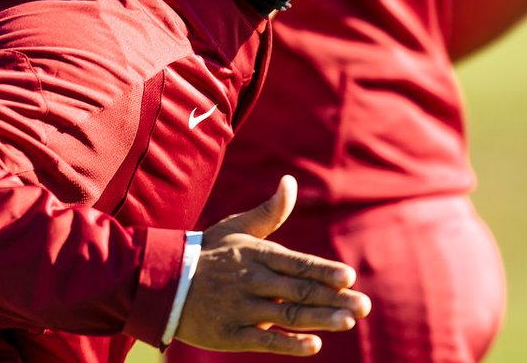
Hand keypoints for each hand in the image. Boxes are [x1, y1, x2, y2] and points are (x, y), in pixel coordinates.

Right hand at [174, 176, 370, 355]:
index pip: (296, 263)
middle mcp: (250, 280)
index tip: (349, 278)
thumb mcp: (236, 229)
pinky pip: (264, 340)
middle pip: (298, 290)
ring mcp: (240, 308)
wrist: (162, 283)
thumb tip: (289, 182)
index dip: (323, 270)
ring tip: (347, 322)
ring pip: (287, 315)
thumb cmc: (208, 254)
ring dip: (319, 319)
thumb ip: (269, 212)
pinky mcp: (229, 334)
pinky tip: (314, 344)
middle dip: (334, 298)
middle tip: (363, 306)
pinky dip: (289, 342)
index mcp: (255, 254)